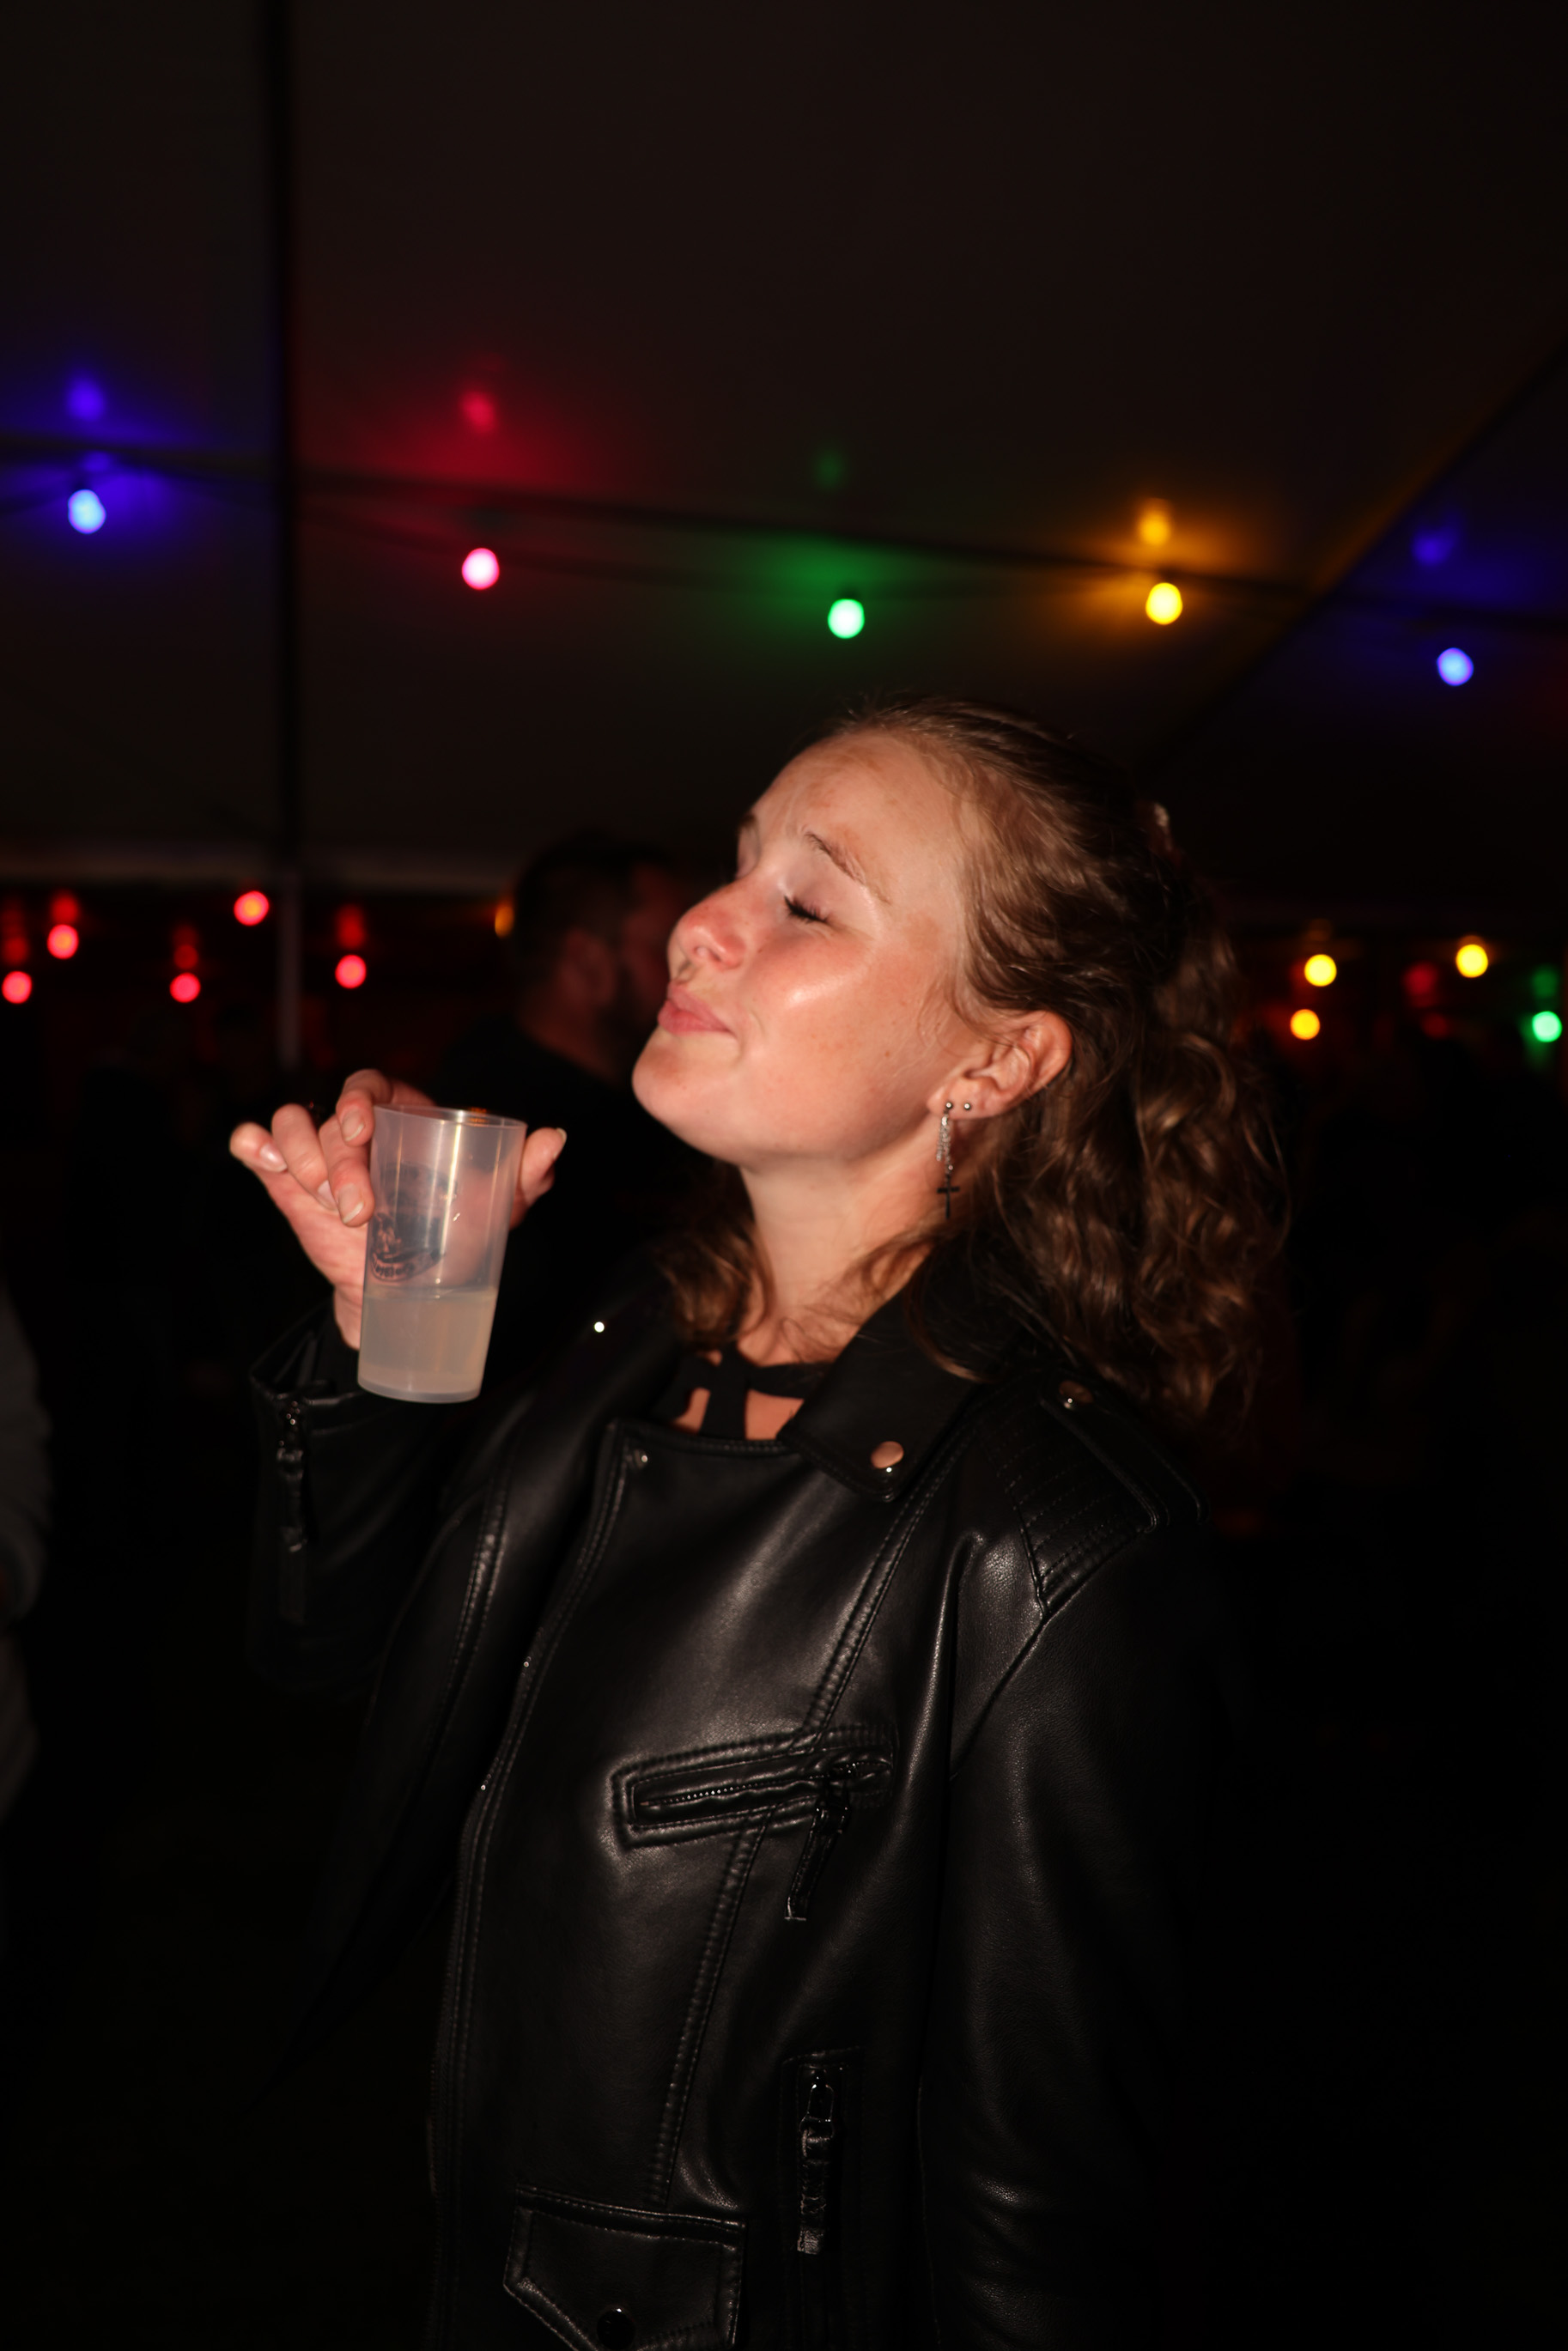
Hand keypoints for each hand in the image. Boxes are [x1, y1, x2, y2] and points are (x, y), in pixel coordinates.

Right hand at [230, 1068, 566, 1347]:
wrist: (417, 1290)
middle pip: (330, 1117)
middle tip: (359, 1210)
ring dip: (299, 1158)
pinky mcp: (289, 1184)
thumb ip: (528, 1171)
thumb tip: (555, 1140)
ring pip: (293, 1127)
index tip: (363, 1131)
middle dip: (336, 1159)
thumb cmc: (459, 1230)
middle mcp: (356, 1128)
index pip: (369, 1083)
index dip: (359, 1099)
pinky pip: (259, 1147)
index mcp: (402, 1114)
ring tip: (326, 1204)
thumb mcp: (499, 1203)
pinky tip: (261, 1159)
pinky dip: (253, 1145)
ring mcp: (319, 1154)